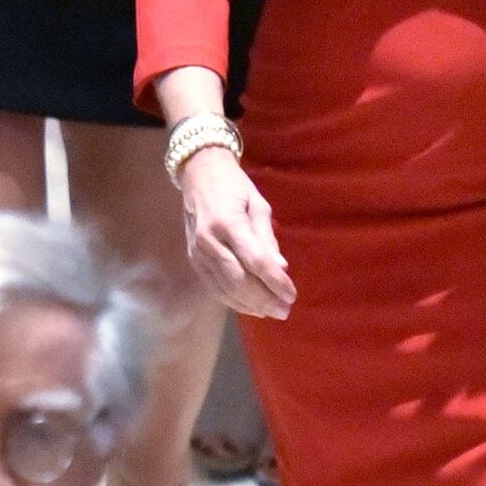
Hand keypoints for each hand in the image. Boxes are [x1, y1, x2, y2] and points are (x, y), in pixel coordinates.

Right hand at [177, 147, 292, 317]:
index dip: (275, 282)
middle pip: (240, 280)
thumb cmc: (234, 185)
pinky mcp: (193, 259)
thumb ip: (267, 238)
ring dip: (250, 305)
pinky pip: (214, 287)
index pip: (256, 261)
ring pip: (226, 288)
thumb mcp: (258, 204)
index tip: (292, 296)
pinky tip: (250, 307)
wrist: (197, 173)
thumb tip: (281, 268)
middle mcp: (209, 241)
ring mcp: (197, 252)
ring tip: (271, 312)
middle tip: (285, 310)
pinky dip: (233, 301)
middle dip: (265, 299)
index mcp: (228, 222)